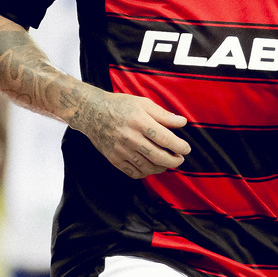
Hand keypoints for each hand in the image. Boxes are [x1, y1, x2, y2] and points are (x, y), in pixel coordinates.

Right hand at [74, 89, 189, 177]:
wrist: (91, 113)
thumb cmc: (120, 106)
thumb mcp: (143, 103)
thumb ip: (163, 115)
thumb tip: (182, 123)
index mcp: (139, 121)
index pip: (165, 138)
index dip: (179, 146)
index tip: (186, 149)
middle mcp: (130, 137)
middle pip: (158, 156)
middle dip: (174, 161)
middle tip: (179, 159)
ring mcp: (121, 150)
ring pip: (147, 167)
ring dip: (161, 167)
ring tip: (167, 163)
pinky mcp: (114, 159)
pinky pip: (134, 173)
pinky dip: (146, 173)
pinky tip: (151, 167)